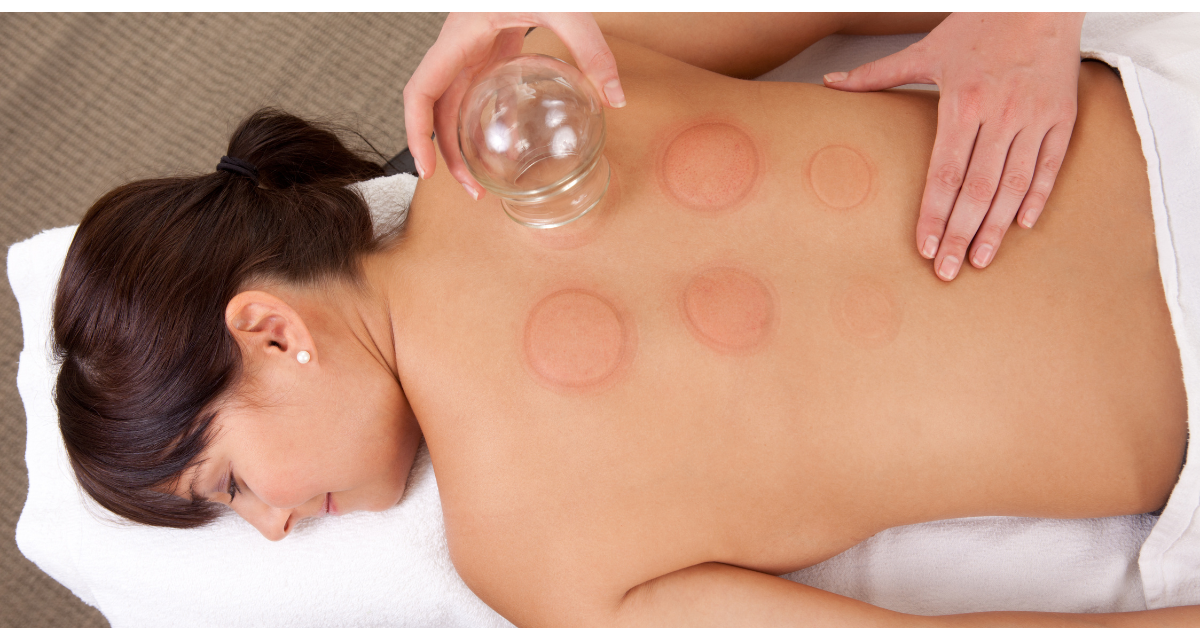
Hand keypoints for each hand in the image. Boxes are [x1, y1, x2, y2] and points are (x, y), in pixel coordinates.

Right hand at [403, 12, 624, 199]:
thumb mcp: (565, 8)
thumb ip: (591, 50)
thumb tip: (615, 98)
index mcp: (460, 36)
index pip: (420, 92)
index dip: (416, 133)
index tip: (427, 170)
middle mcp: (460, 45)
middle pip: (438, 109)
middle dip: (447, 153)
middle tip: (474, 192)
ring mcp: (475, 46)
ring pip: (456, 102)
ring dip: (464, 141)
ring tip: (485, 180)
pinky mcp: (493, 44)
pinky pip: (479, 89)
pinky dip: (485, 118)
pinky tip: (506, 142)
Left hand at [824, 13, 1084, 280]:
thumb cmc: (980, 25)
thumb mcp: (926, 49)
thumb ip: (877, 73)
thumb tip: (830, 82)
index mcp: (963, 102)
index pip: (945, 173)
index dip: (933, 214)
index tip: (924, 248)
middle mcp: (1000, 114)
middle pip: (977, 188)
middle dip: (960, 234)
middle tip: (948, 271)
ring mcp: (1034, 117)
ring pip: (1015, 184)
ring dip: (996, 227)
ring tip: (980, 259)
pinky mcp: (1062, 115)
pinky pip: (1050, 165)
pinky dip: (1038, 197)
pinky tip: (1021, 225)